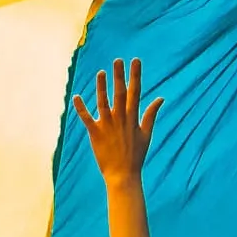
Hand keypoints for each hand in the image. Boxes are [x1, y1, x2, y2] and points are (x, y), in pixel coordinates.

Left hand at [72, 58, 159, 185]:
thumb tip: (160, 98)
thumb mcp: (146, 134)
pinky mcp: (96, 134)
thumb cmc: (135, 155)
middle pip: (120, 93)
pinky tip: (76, 97)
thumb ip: (151, 115)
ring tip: (101, 72)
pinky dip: (81, 108)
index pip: (135, 92)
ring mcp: (108, 126)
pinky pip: (87, 119)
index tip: (135, 61)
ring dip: (102, 87)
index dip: (135, 75)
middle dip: (119, 76)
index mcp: (133, 118)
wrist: (123, 175)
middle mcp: (121, 119)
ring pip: (104, 103)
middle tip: (118, 60)